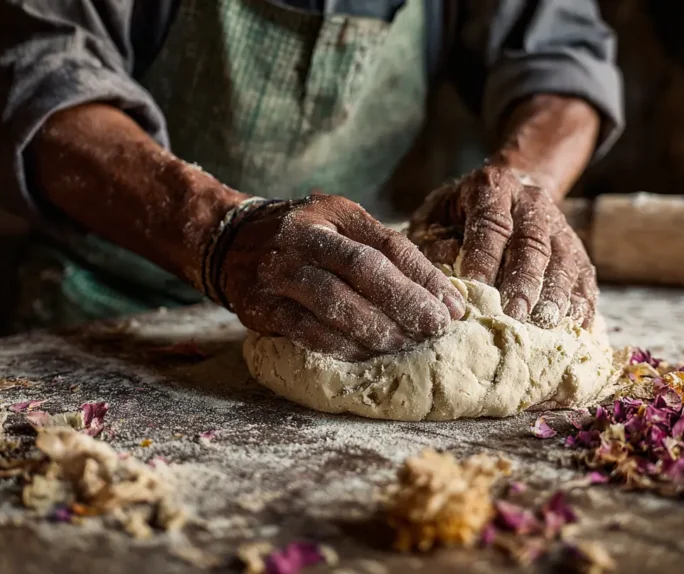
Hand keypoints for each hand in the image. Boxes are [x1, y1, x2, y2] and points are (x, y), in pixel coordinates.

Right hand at [219, 194, 465, 360]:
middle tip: (436, 328)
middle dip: (405, 302)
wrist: (231, 242)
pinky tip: (366, 354)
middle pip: (363, 269)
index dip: (424, 278)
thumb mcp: (343, 226)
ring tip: (405, 343)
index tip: (453, 307)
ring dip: (376, 328)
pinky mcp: (261, 306)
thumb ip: (387, 253)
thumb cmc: (306, 238)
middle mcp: (304, 237)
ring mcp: (279, 272)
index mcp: (333, 214)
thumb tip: (443, 297)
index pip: (387, 246)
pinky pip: (305, 330)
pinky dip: (340, 345)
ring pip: (334, 302)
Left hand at [407, 166, 596, 328]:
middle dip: (524, 281)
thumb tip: (449, 271)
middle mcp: (531, 203)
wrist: (510, 189)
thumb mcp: (436, 216)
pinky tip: (575, 325)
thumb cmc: (460, 213)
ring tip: (545, 324)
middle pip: (532, 243)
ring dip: (556, 295)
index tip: (475, 286)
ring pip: (564, 260)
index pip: (491, 223)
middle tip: (513, 314)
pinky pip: (584, 275)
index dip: (484, 256)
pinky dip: (581, 302)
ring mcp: (559, 225)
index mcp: (493, 189)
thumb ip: (435, 242)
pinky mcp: (576, 248)